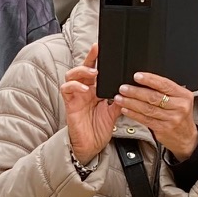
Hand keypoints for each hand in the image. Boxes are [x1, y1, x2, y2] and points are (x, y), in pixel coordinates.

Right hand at [62, 41, 119, 164]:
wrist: (91, 146)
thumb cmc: (99, 130)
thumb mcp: (115, 112)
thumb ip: (120, 99)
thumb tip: (130, 87)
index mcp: (96, 90)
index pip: (97, 70)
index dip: (99, 59)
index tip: (107, 49)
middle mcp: (85, 90)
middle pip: (84, 67)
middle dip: (90, 57)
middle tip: (97, 50)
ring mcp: (76, 96)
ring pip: (72, 74)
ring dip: (83, 71)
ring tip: (94, 73)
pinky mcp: (70, 103)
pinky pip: (67, 89)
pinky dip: (75, 86)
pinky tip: (85, 89)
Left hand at [120, 71, 197, 159]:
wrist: (186, 137)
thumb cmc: (180, 115)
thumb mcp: (179, 100)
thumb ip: (166, 91)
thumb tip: (143, 81)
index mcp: (184, 95)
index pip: (165, 84)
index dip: (149, 79)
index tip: (136, 76)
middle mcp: (179, 106)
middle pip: (154, 97)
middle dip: (136, 92)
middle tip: (123, 88)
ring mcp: (171, 119)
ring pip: (148, 108)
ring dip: (131, 103)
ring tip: (120, 98)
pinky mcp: (163, 129)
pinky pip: (145, 119)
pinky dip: (133, 114)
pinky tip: (126, 109)